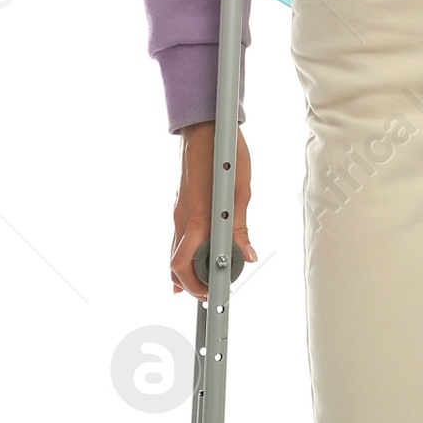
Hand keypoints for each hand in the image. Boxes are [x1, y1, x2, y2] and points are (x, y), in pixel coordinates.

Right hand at [171, 123, 256, 301]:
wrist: (203, 128)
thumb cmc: (224, 154)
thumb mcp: (241, 191)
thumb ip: (241, 227)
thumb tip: (248, 255)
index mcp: (198, 217)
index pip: (183, 265)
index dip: (195, 286)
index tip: (213, 294)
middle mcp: (182, 218)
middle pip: (175, 264)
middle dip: (191, 283)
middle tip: (213, 290)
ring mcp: (178, 212)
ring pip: (176, 251)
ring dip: (190, 269)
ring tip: (212, 276)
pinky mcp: (180, 206)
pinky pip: (179, 237)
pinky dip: (189, 251)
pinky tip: (204, 253)